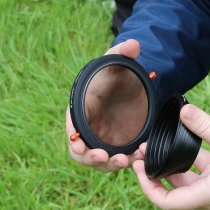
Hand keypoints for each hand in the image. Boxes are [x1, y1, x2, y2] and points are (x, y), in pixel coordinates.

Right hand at [66, 39, 145, 171]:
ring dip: (108, 165)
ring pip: (99, 161)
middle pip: (82, 153)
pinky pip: (116, 159)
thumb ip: (121, 52)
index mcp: (79, 112)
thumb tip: (134, 44)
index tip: (81, 146)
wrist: (124, 86)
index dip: (75, 142)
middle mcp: (87, 131)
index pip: (71, 132)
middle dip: (90, 158)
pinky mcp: (115, 146)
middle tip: (103, 157)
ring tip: (123, 161)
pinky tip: (137, 158)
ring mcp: (101, 141)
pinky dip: (125, 161)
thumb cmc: (111, 75)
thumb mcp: (115, 62)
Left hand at [132, 105, 209, 209]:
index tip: (138, 166)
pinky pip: (201, 172)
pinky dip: (190, 159)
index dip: (147, 187)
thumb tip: (182, 110)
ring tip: (158, 143)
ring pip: (186, 182)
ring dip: (171, 166)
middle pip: (172, 194)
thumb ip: (206, 126)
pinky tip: (187, 137)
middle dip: (154, 175)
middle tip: (143, 153)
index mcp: (208, 196)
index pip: (166, 202)